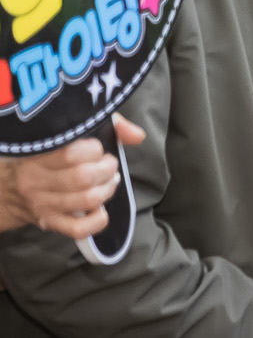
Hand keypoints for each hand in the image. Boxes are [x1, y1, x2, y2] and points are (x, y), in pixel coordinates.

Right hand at [0, 117, 141, 236]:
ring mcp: (43, 205)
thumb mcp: (69, 132)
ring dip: (107, 190)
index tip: (98, 149)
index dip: (94, 150)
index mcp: (38, 155)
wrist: (10, 187)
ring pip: (86, 201)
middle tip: (108, 165)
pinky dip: (98, 220)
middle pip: (83, 178)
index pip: (70, 154)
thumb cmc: (49, 154)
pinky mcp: (50, 223)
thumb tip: (137, 135)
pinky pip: (78, 229)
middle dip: (106, 170)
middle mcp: (37, 182)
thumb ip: (107, 125)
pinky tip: (101, 208)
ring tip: (108, 182)